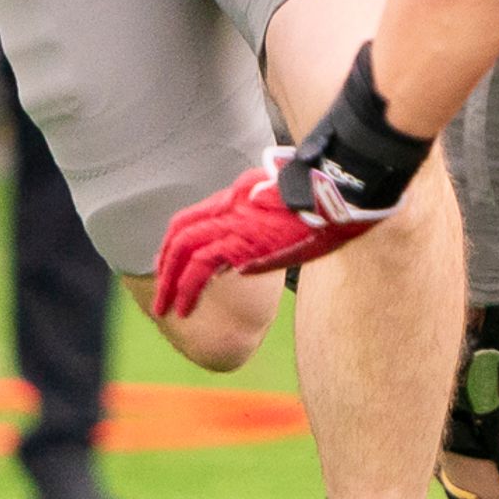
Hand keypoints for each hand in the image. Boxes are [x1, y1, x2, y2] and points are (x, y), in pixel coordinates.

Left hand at [153, 46, 432, 317]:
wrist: (339, 189)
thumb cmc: (326, 198)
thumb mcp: (287, 208)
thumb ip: (262, 231)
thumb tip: (243, 265)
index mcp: (239, 196)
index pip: (193, 218)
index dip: (175, 243)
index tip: (170, 266)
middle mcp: (229, 205)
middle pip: (180, 233)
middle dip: (164, 266)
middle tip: (160, 294)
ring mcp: (232, 221)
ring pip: (183, 250)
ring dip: (170, 282)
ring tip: (165, 309)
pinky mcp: (240, 239)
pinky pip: (200, 265)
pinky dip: (187, 286)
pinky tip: (185, 307)